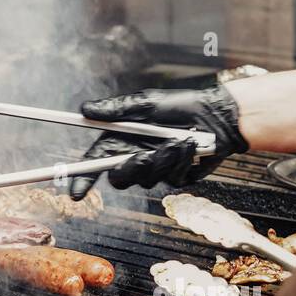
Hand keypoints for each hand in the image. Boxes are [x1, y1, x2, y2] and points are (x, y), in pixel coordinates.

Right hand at [69, 84, 247, 199]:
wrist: (218, 116)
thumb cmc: (182, 106)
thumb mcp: (147, 103)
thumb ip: (116, 110)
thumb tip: (85, 109)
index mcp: (122, 139)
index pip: (95, 162)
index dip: (83, 178)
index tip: (77, 192)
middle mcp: (135, 156)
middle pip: (119, 178)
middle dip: (131, 169)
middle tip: (143, 156)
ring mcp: (156, 169)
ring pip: (148, 179)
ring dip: (164, 159)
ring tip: (180, 139)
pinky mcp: (176, 176)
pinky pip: (171, 178)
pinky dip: (181, 161)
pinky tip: (191, 147)